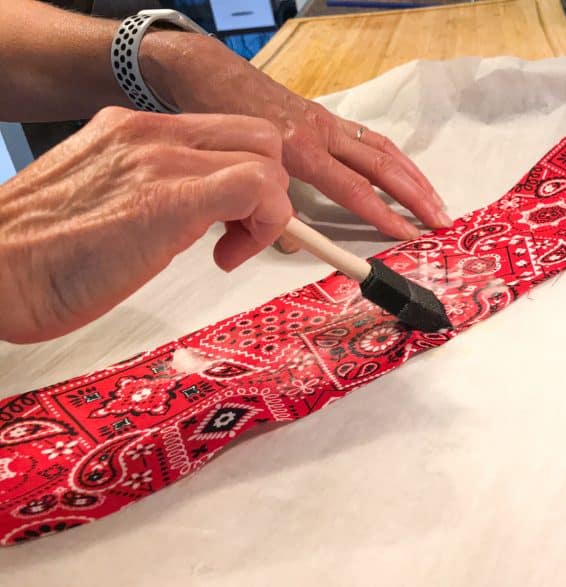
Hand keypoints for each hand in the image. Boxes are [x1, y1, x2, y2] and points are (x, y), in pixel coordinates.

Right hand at [0, 107, 292, 342]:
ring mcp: (162, 160)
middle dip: (268, 187)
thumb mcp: (102, 197)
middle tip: (244, 231)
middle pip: (257, 136)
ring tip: (230, 248)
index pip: (226, 131)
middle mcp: (150, 133)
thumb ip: (148, 187)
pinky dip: (264, 224)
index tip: (239, 216)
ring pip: (267, 160)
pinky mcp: (172, 198)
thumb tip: (193, 211)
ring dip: (267, 211)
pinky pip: (258, 188)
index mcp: (132, 130)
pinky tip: (227, 257)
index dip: (249, 174)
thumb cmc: (38, 254)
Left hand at [142, 31, 450, 241]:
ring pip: (383, 150)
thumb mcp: (234, 168)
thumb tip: (295, 244)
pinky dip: (396, 160)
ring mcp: (327, 122)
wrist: (208, 74)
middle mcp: (320, 132)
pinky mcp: (328, 118)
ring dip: (414, 178)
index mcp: (297, 147)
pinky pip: (371, 140)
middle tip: (441, 221)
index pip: (353, 188)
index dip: (383, 214)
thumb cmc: (217, 120)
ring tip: (438, 203)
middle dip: (415, 196)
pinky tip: (409, 177)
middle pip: (381, 166)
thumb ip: (263, 207)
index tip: (407, 234)